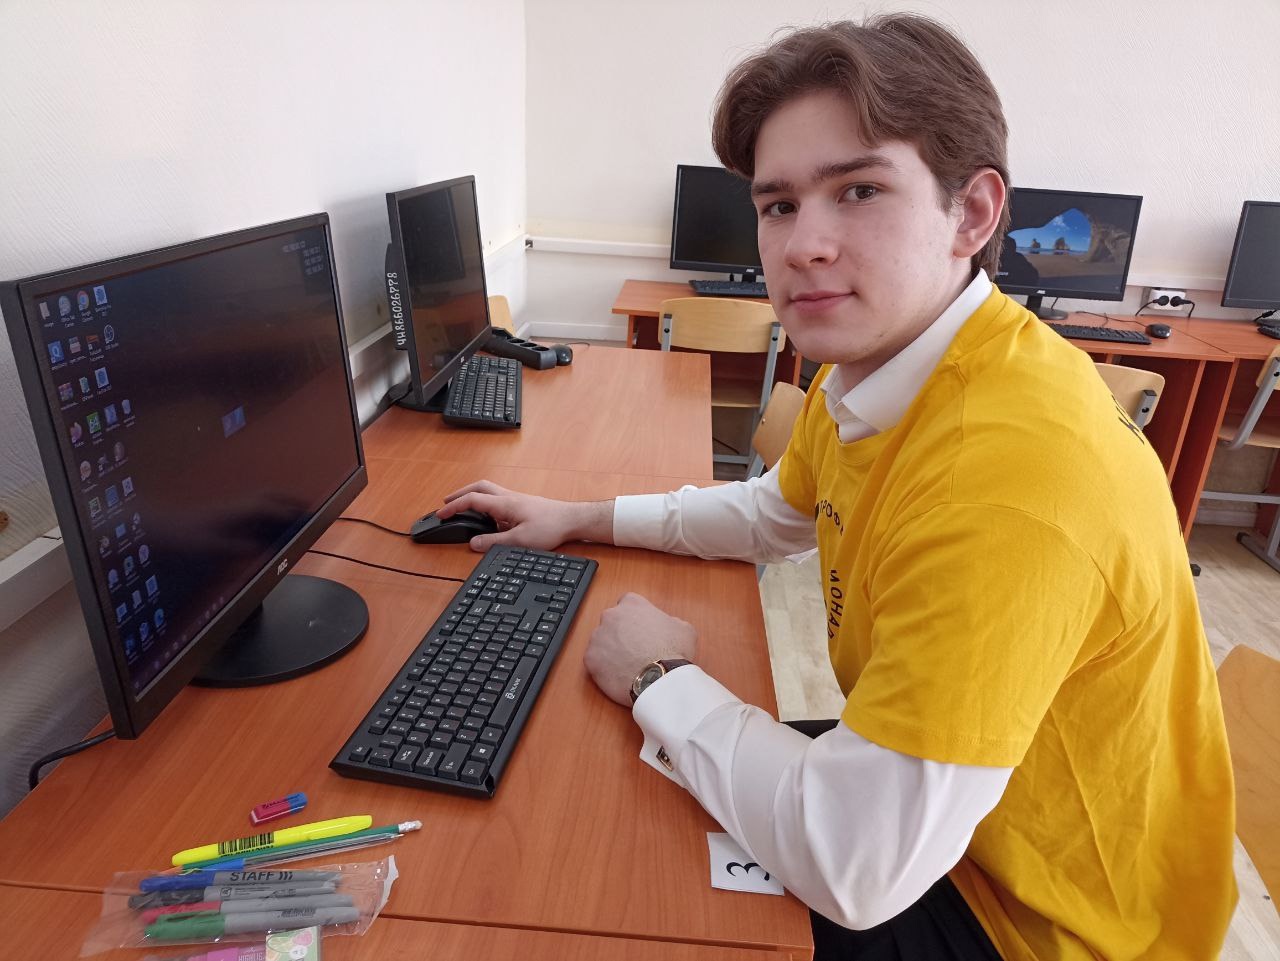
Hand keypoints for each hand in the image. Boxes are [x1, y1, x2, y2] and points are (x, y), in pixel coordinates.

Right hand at [438, 479, 612, 551]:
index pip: (472, 500)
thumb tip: (473, 543)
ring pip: (488, 490)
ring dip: (472, 495)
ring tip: (462, 506)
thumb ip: (494, 542)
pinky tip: (486, 514)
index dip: (453, 506)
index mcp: (504, 504)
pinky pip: (497, 498)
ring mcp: (515, 499)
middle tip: (446, 503)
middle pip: (478, 487)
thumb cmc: (551, 527)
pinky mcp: (522, 504)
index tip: (441, 514)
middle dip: (459, 494)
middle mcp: (508, 497)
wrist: (572, 520)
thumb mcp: (520, 540)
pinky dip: (484, 501)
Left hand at [584, 593, 697, 705]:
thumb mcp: (684, 628)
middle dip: (621, 633)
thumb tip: (668, 625)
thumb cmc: (673, 651)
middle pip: (612, 621)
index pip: (628, 603)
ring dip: (611, 650)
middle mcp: (611, 615)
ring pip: (602, 641)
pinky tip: (619, 675)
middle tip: (635, 648)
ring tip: (627, 665)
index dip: (635, 617)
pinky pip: (595, 661)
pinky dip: (604, 667)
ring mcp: (598, 637)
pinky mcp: (590, 658)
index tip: (641, 629)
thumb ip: (670, 621)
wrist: (659, 678)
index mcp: (632, 603)